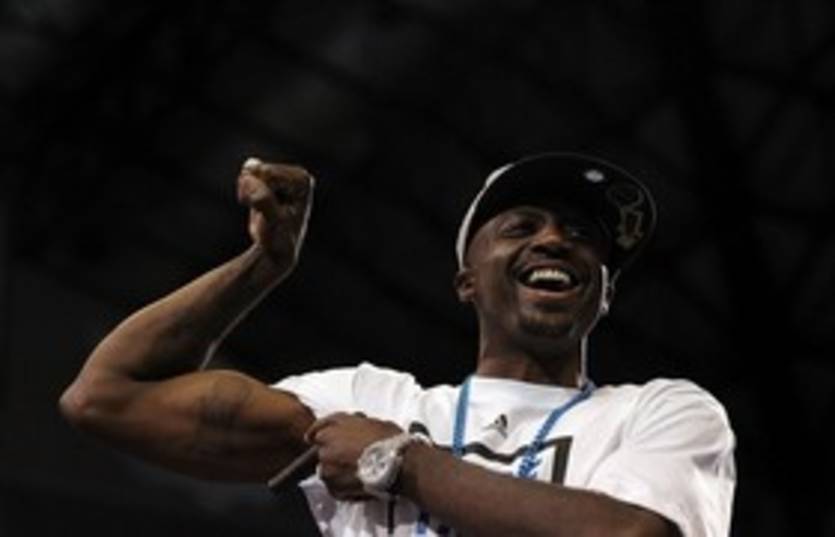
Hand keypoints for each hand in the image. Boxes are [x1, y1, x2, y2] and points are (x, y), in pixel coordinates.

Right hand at [236, 157, 313, 273]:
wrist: (275, 251)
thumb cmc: (279, 238)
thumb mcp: (273, 222)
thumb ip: (264, 201)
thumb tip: (248, 179)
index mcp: (302, 181)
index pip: (268, 174)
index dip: (262, 194)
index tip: (273, 213)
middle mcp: (296, 175)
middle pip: (258, 170)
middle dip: (253, 191)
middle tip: (264, 214)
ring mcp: (283, 176)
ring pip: (250, 171)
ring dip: (247, 192)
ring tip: (260, 211)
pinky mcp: (270, 178)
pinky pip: (246, 174)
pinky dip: (244, 190)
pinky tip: (254, 205)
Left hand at [306, 413, 402, 499]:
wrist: (396, 463)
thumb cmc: (389, 440)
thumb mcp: (372, 422)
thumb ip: (355, 425)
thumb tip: (356, 431)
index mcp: (335, 426)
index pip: (318, 428)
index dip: (316, 432)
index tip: (312, 437)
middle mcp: (326, 445)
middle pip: (322, 450)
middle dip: (333, 453)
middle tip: (350, 457)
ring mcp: (328, 468)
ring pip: (326, 470)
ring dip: (336, 471)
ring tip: (355, 473)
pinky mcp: (334, 487)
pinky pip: (333, 488)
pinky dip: (341, 487)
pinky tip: (356, 485)